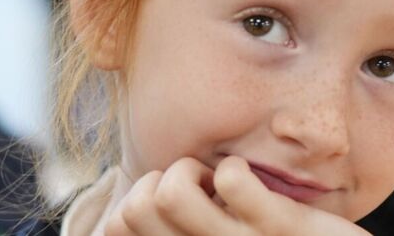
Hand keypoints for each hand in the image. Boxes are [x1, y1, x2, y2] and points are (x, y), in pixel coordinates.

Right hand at [96, 157, 367, 235]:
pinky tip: (255, 181)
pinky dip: (236, 166)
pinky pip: (231, 178)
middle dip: (163, 177)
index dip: (136, 199)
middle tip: (202, 185)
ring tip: (222, 181)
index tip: (175, 201)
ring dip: (193, 168)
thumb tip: (146, 192)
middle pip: (135, 206)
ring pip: (170, 191)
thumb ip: (188, 222)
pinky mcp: (280, 228)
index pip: (112, 227)